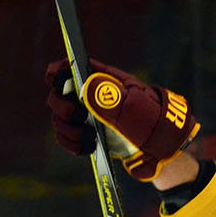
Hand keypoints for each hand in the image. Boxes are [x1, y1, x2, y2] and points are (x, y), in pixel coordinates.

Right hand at [43, 58, 199, 180]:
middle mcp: (92, 95)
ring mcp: (88, 115)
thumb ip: (111, 97)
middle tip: (77, 115)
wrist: (162, 149)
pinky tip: (87, 148)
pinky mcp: (87, 134)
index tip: (54, 79)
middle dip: (62, 106)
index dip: (59, 71)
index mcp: (104, 80)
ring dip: (67, 129)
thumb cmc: (152, 122)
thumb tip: (84, 85)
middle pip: (58, 93)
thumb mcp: (135, 108)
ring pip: (59, 117)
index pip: (73, 67)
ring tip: (87, 138)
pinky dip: (71, 143)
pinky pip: (66, 136)